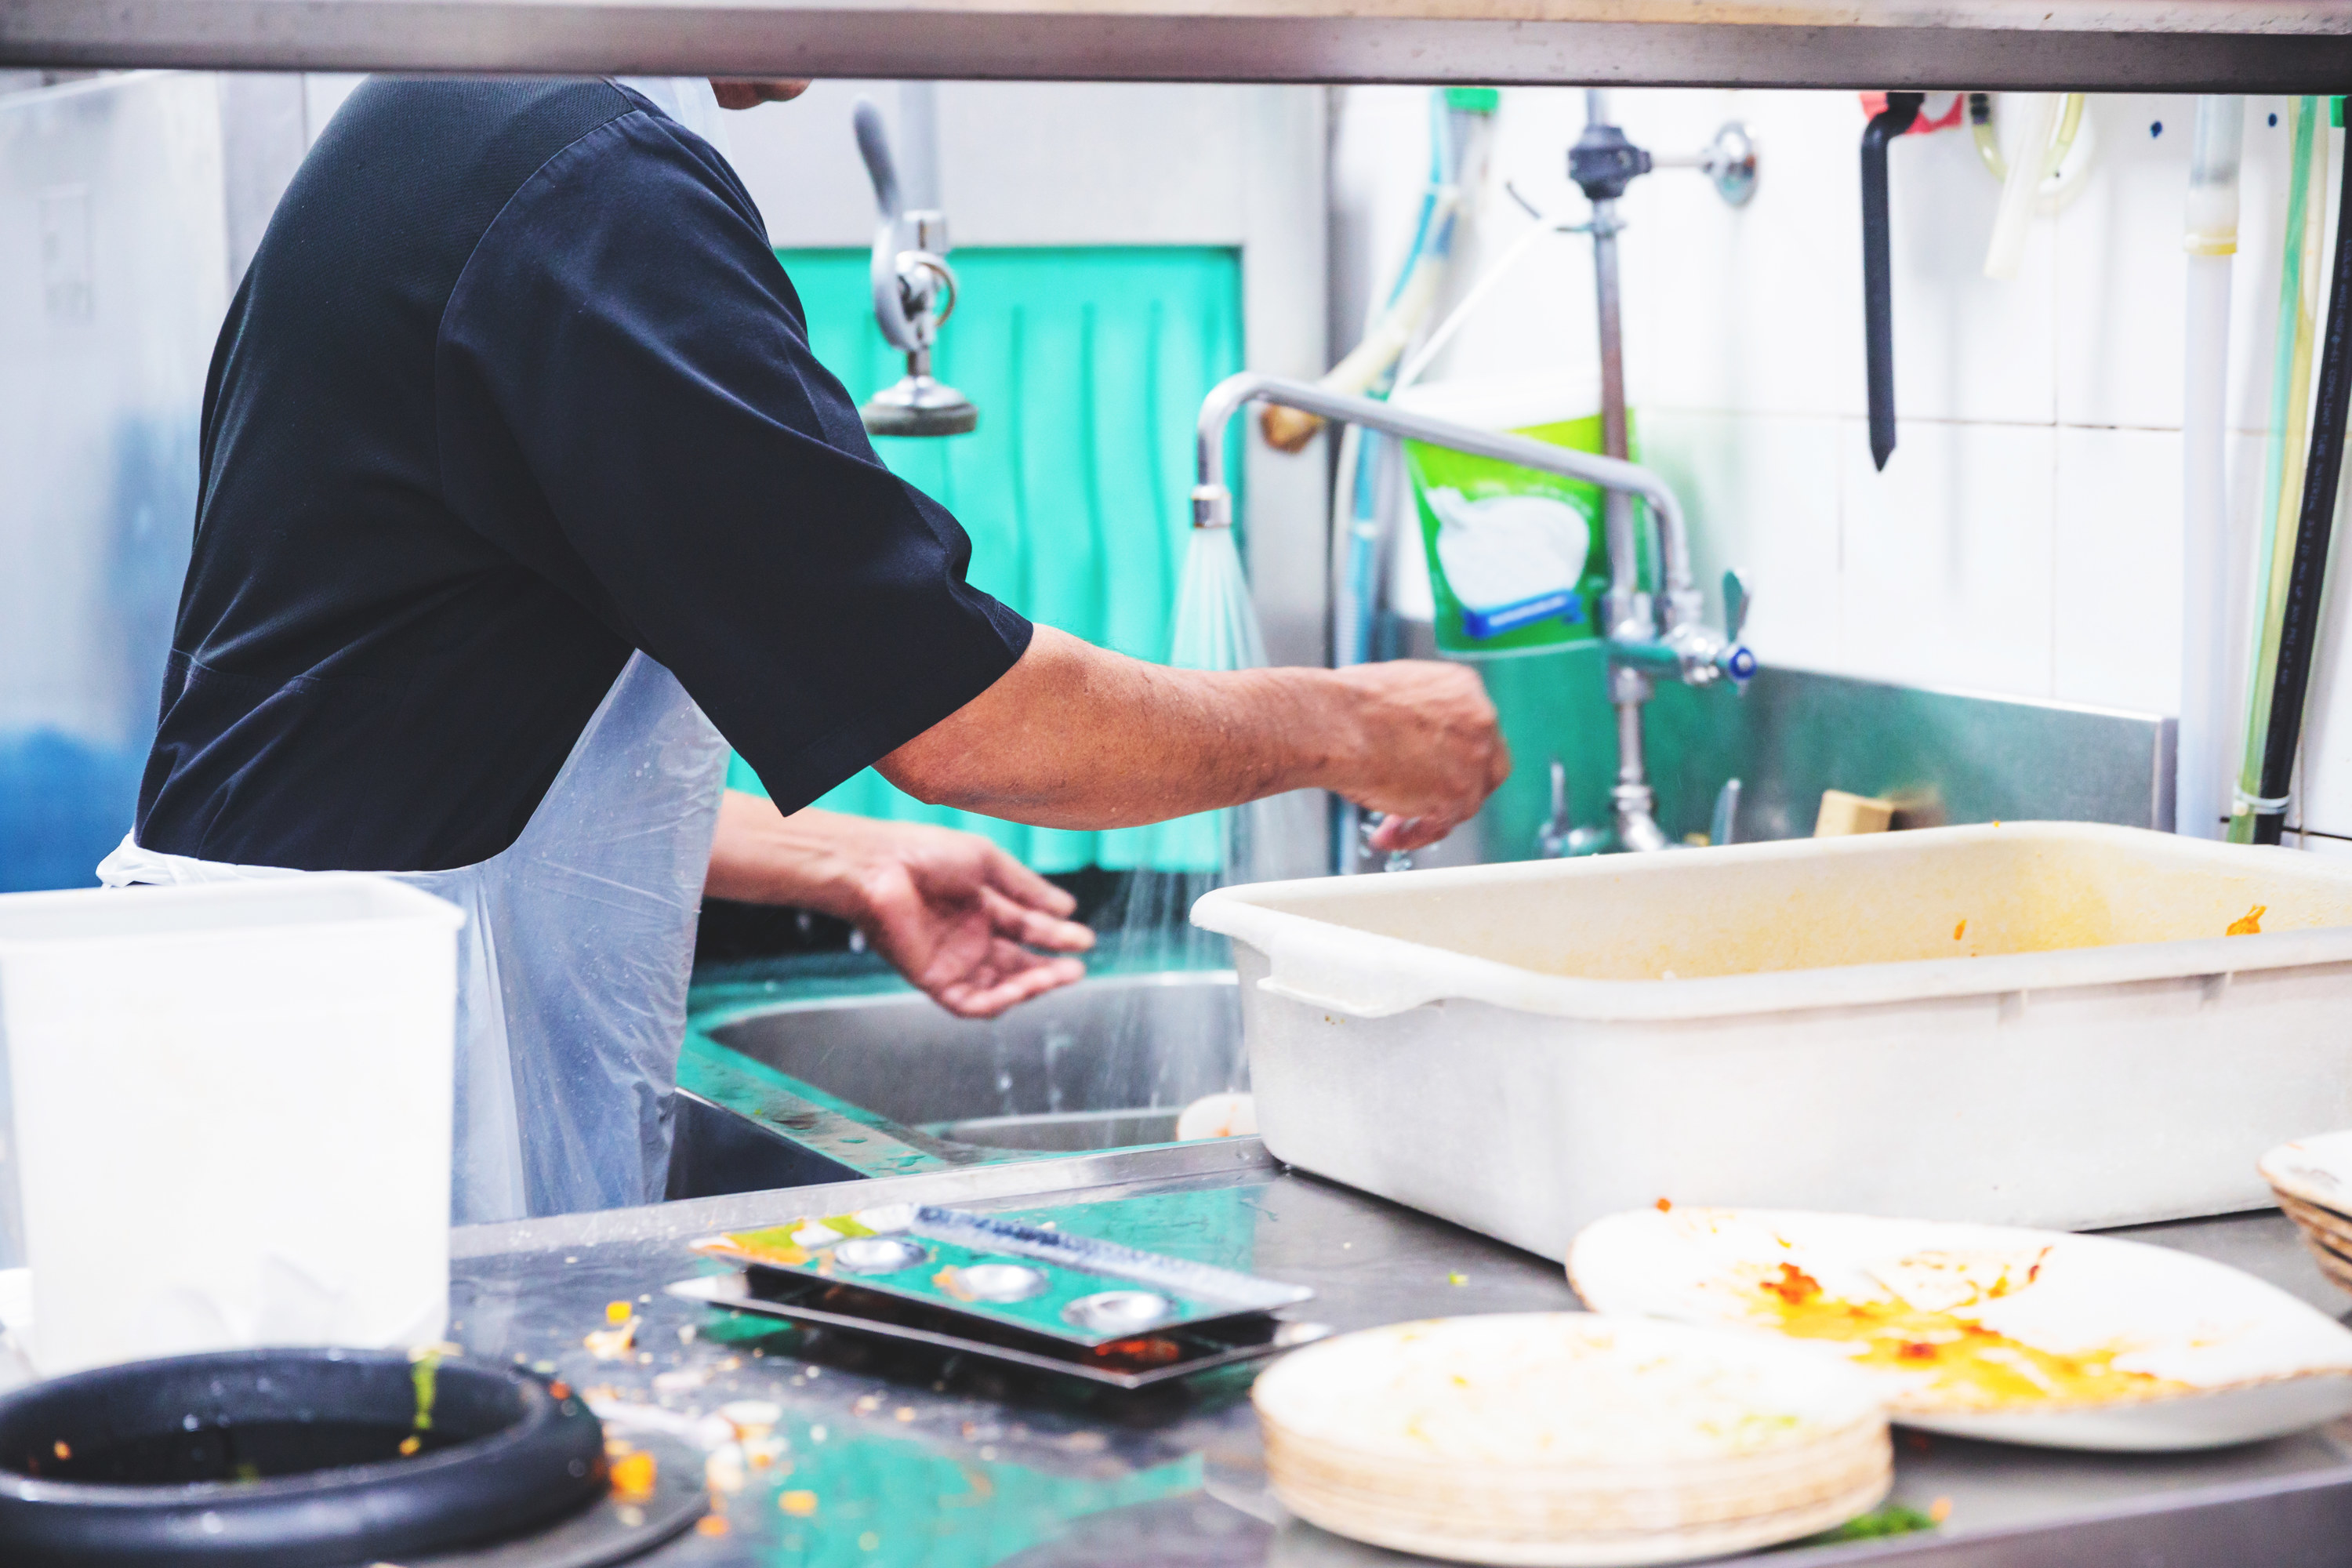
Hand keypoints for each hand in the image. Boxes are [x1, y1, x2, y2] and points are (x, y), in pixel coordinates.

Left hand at [705, 795, 1092, 1017]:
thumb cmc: (926, 853)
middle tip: (1076, 968)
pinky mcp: (934, 981)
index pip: (1027, 929)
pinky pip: (971, 1003)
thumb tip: (1068, 908)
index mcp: (982, 907)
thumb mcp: (988, 863)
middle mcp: (969, 938)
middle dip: (1049, 968)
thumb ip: (1028, 889)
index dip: (1056, 936)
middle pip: (1018, 964)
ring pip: (1000, 988)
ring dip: (1031, 986)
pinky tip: (1022, 990)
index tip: (1084, 940)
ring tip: (1058, 976)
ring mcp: (953, 962)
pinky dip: (999, 1003)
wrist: (880, 867)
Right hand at [1327, 661, 1509, 851]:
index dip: (1456, 758)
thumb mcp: (1395, 696)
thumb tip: (1413, 744)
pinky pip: (1441, 824)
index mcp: (1463, 688)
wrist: (1335, 723)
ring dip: (1427, 817)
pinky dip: (1416, 834)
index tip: (1434, 772)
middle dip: (1456, 791)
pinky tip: (1390, 834)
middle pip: (1485, 768)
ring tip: (1391, 825)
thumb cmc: (1347, 708)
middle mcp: (1480, 720)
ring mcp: (1473, 759)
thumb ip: (1419, 719)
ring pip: (1464, 802)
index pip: (1476, 732)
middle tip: (1426, 805)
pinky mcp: (1458, 794)